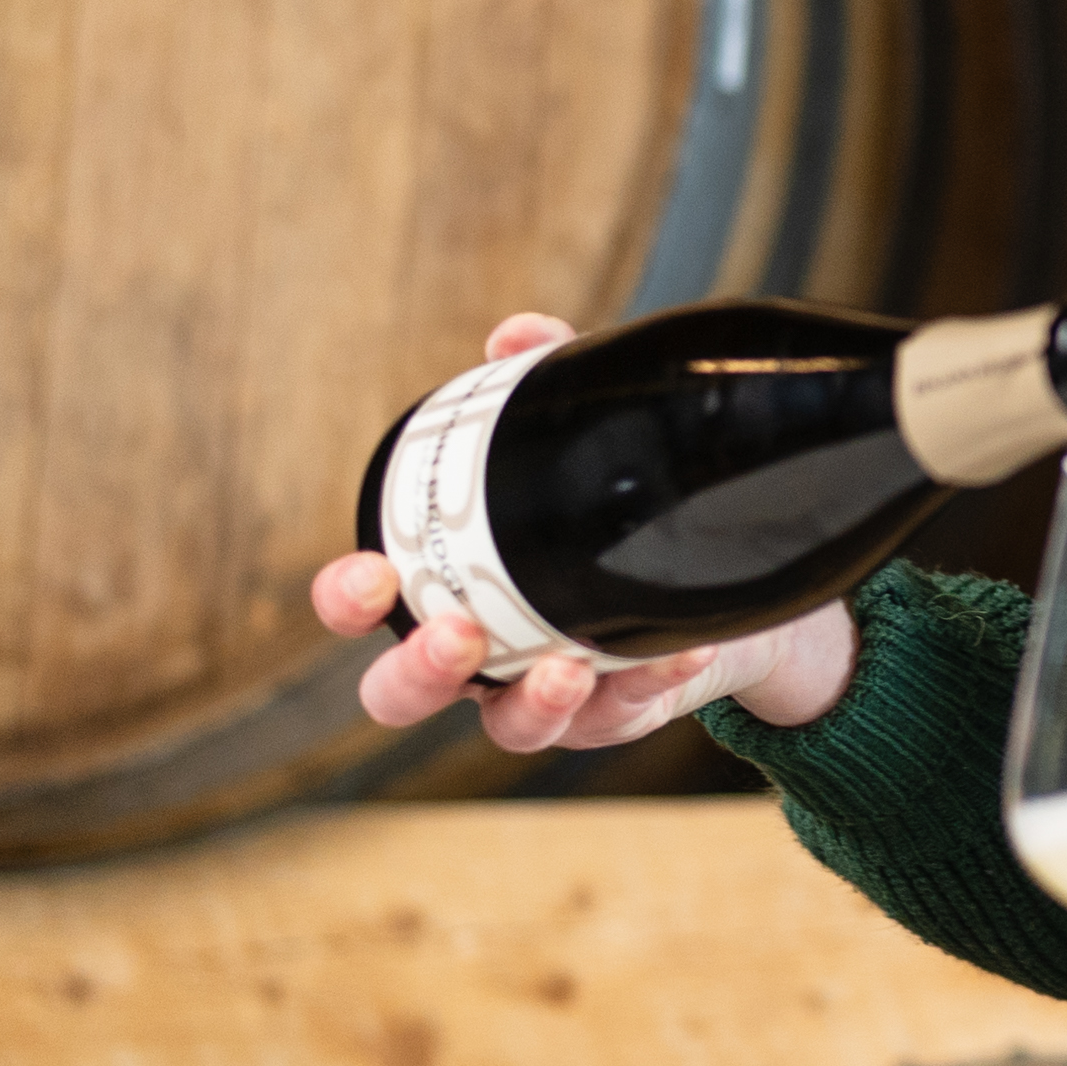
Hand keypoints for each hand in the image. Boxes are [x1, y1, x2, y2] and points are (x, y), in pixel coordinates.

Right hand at [315, 311, 862, 749]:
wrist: (721, 571)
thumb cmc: (606, 504)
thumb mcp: (581, 437)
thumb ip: (543, 384)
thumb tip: (516, 335)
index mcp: (442, 588)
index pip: (360, 607)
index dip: (345, 599)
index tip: (371, 575)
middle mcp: (476, 657)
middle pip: (401, 695)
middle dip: (418, 672)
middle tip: (459, 635)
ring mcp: (541, 697)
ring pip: (509, 730)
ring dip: (531, 705)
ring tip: (567, 667)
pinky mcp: (616, 714)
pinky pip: (623, 715)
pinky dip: (650, 683)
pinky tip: (683, 649)